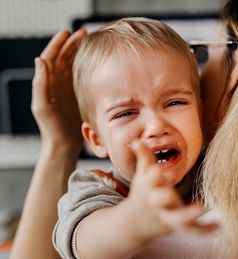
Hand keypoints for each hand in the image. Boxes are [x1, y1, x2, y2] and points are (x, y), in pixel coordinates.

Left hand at [32, 29, 86, 155]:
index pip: (50, 57)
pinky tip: (94, 61)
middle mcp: (56, 83)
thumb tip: (40, 60)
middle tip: (83, 33)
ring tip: (89, 43)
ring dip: (79, 52)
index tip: (67, 33)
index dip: (57, 44)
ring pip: (72, 64)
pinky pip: (81, 76)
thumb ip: (40, 84)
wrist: (63, 143)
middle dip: (72, 44)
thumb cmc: (51, 128)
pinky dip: (86, 66)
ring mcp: (67, 89)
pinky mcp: (76, 95)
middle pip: (63, 57)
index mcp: (46, 83)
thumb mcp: (42, 106)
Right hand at [125, 140, 217, 239]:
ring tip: (204, 207)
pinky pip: (192, 229)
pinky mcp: (178, 227)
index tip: (157, 170)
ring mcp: (167, 217)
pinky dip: (205, 229)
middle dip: (164, 198)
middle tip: (169, 194)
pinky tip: (219, 225)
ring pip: (178, 218)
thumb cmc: (143, 193)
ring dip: (190, 214)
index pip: (149, 181)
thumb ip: (144, 156)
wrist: (134, 225)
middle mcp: (157, 204)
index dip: (152, 176)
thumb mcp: (142, 175)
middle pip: (160, 201)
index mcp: (148, 189)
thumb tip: (136, 140)